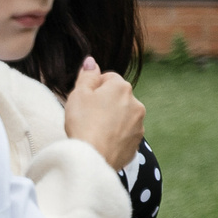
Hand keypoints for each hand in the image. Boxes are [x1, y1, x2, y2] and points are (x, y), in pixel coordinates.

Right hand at [63, 57, 145, 171]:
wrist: (93, 157)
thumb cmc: (83, 123)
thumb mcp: (78, 95)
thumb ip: (87, 75)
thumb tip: (91, 61)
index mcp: (121, 87)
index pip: (108, 78)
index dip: (93, 88)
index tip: (83, 101)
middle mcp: (136, 102)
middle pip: (117, 97)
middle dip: (105, 103)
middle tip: (87, 116)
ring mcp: (139, 123)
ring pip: (123, 115)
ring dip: (112, 119)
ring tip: (95, 131)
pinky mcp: (137, 141)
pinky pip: (125, 133)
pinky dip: (116, 135)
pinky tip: (102, 142)